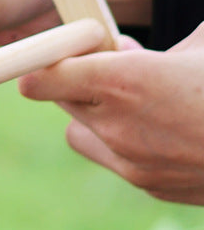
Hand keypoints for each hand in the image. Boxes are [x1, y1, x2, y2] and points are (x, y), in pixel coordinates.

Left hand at [19, 25, 203, 204]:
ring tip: (130, 102)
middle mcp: (115, 122)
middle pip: (60, 99)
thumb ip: (142, 48)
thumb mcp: (199, 46)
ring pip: (77, 130)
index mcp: (121, 79)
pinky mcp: (145, 183)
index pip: (42, 76)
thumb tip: (112, 46)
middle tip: (108, 67)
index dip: (42, 63)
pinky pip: (109, 156)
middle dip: (76, 81)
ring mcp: (128, 159)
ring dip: (92, 114)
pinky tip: (156, 129)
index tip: (48, 52)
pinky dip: (118, 141)